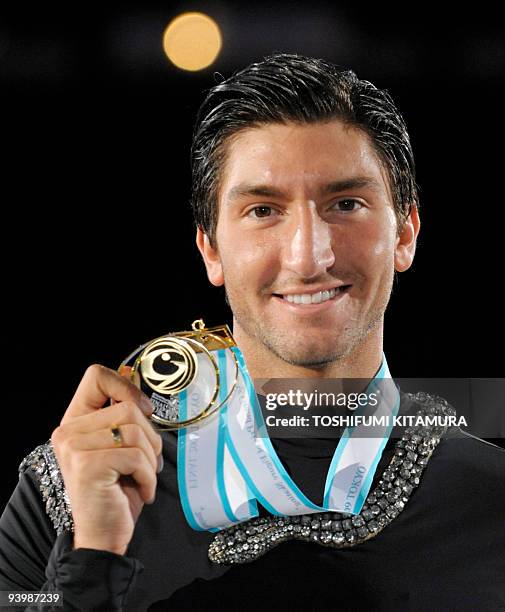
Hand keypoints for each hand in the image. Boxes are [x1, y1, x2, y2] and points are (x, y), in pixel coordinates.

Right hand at [50, 364, 162, 555]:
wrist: (104, 536)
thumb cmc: (117, 491)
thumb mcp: (122, 447)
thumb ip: (125, 417)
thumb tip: (137, 383)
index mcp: (75, 422)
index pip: (96, 377)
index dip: (125, 386)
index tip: (145, 409)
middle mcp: (68, 431)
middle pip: (129, 408)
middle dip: (150, 438)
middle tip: (147, 464)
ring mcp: (75, 447)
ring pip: (135, 431)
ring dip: (151, 459)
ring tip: (143, 478)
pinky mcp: (87, 465)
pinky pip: (136, 456)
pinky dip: (148, 476)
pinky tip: (142, 493)